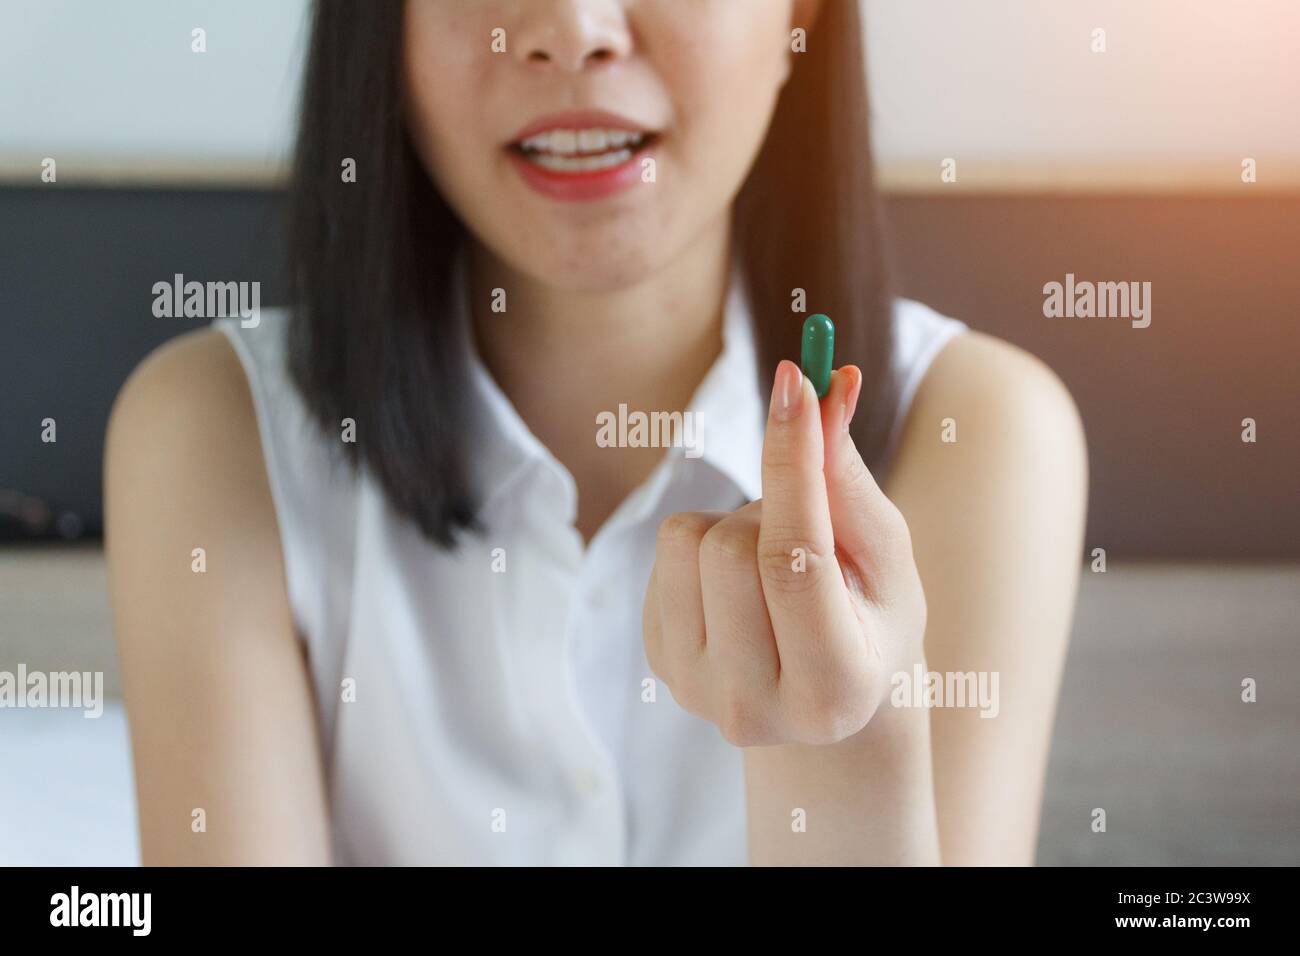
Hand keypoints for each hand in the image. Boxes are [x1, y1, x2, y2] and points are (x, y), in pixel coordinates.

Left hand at [643, 360, 927, 746]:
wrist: (830, 690)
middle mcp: (754, 706)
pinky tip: (742, 583)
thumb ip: (848, 475)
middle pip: (731, 551)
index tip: (794, 381)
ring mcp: (695, 689)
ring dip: (735, 524)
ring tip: (772, 558)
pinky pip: (664, 555)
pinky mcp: (659, 661)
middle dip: (769, 505)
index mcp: (834, 687)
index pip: (795, 560)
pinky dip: (707, 545)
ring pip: (687, 542)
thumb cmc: (871, 612)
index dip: (793, 463)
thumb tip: (826, 382)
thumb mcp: (883, 551)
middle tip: (802, 519)